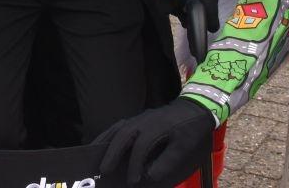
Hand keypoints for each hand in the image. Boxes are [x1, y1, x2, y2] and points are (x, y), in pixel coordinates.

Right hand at [95, 98, 215, 186]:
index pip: (140, 147)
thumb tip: (149, 176)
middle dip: (112, 153)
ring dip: (105, 142)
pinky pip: (119, 126)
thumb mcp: (184, 148)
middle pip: (123, 135)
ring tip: (93, 155)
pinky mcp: (139, 119)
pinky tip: (103, 143)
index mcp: (156, 127)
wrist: (195, 108)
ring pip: (118, 128)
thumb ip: (167, 162)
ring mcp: (140, 118)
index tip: (133, 181)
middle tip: (103, 171)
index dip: (135, 165)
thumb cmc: (190, 129)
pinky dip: (109, 135)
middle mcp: (144, 121)